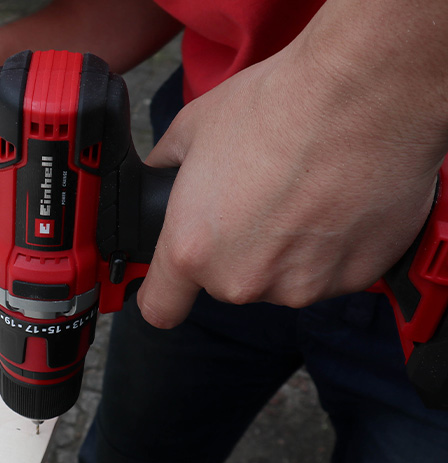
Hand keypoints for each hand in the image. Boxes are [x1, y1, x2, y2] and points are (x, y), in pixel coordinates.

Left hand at [138, 30, 445, 328]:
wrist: (363, 94)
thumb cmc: (275, 106)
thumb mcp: (192, 128)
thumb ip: (166, 164)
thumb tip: (159, 168)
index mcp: (191, 250)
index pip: (160, 308)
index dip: (165, 294)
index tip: (175, 282)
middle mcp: (242, 279)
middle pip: (229, 282)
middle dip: (238, 249)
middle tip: (261, 198)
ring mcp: (301, 285)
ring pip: (283, 279)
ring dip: (289, 250)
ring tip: (306, 193)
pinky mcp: (354, 278)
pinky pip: (335, 272)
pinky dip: (336, 247)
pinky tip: (340, 201)